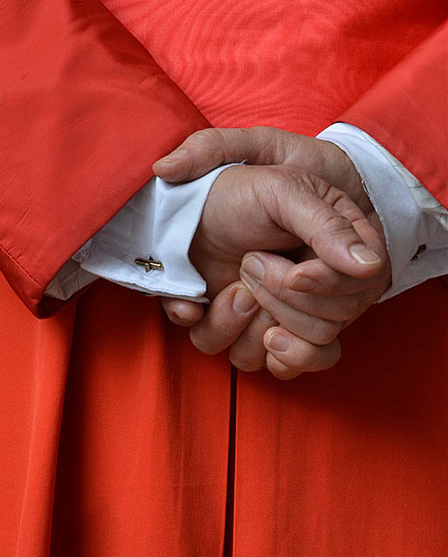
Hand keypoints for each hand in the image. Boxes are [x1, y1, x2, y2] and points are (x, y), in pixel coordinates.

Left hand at [152, 128, 390, 377]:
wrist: (185, 208)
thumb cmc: (239, 193)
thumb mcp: (284, 193)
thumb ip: (326, 227)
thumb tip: (370, 266)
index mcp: (341, 254)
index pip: (356, 293)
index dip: (322, 287)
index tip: (293, 270)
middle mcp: (320, 292)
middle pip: (325, 330)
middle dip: (280, 299)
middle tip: (250, 260)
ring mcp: (286, 316)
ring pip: (288, 356)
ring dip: (251, 323)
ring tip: (232, 286)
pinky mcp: (250, 333)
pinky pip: (255, 362)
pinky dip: (224, 333)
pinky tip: (207, 303)